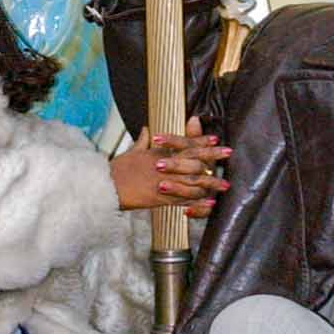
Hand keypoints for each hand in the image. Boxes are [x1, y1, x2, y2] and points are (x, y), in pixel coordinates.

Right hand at [109, 115, 229, 216]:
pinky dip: (197, 202)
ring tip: (225, 185)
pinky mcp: (159, 198)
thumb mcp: (130, 153)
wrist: (105, 186)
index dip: (200, 140)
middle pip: (192, 158)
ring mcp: (163, 181)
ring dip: (210, 183)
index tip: (214, 138)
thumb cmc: (116, 170)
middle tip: (228, 153)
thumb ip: (142, 141)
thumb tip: (147, 129)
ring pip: (191, 181)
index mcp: (157, 152)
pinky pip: (182, 200)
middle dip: (212, 156)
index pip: (183, 143)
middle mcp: (163, 165)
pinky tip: (210, 204)